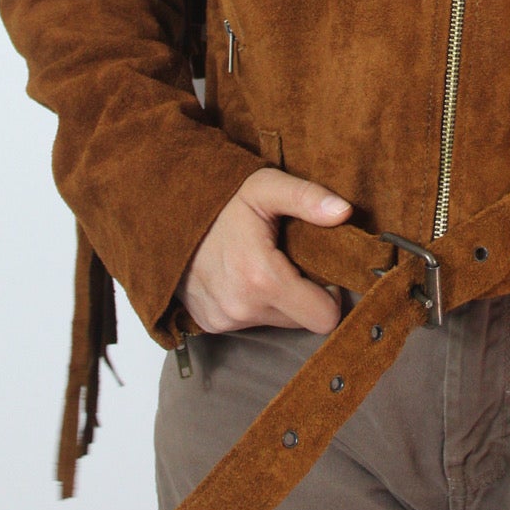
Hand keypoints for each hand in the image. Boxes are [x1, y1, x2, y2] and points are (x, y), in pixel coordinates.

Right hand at [178, 168, 351, 333]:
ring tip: (268, 264)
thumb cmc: (221, 198)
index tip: (325, 273)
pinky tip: (246, 275)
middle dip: (305, 295)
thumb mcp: (266, 186)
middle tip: (294, 261)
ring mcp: (223, 319)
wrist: (166, 212)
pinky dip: (255, 303)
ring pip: (277, 321)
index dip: (331, 296)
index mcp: (262, 278)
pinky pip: (250, 322)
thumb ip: (307, 198)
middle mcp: (241, 307)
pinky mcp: (210, 324)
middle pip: (301, 320)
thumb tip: (344, 211)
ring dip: (280, 299)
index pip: (323, 318)